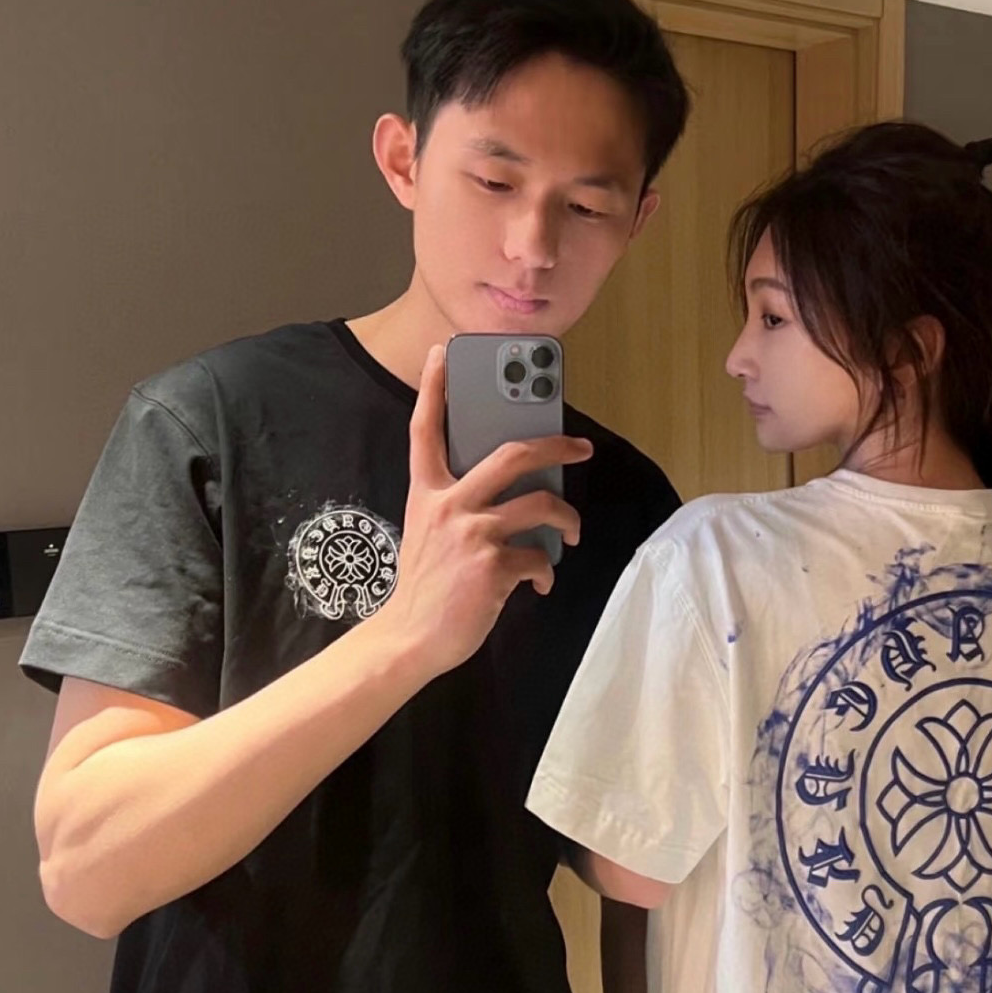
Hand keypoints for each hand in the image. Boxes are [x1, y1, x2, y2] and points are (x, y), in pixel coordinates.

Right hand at [381, 345, 590, 678]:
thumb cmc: (426, 588)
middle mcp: (449, 505)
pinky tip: (538, 585)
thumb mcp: (428, 533)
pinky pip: (539, 558)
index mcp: (427, 492)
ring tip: (572, 532)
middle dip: (555, 445)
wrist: (411, 638)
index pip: (425, 429)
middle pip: (511, 455)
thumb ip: (458, 507)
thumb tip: (514, 496)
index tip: (443, 354)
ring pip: (540, 504)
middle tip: (581, 448)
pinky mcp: (493, 566)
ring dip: (567, 518)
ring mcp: (472, 534)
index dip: (434, 388)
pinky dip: (546, 573)